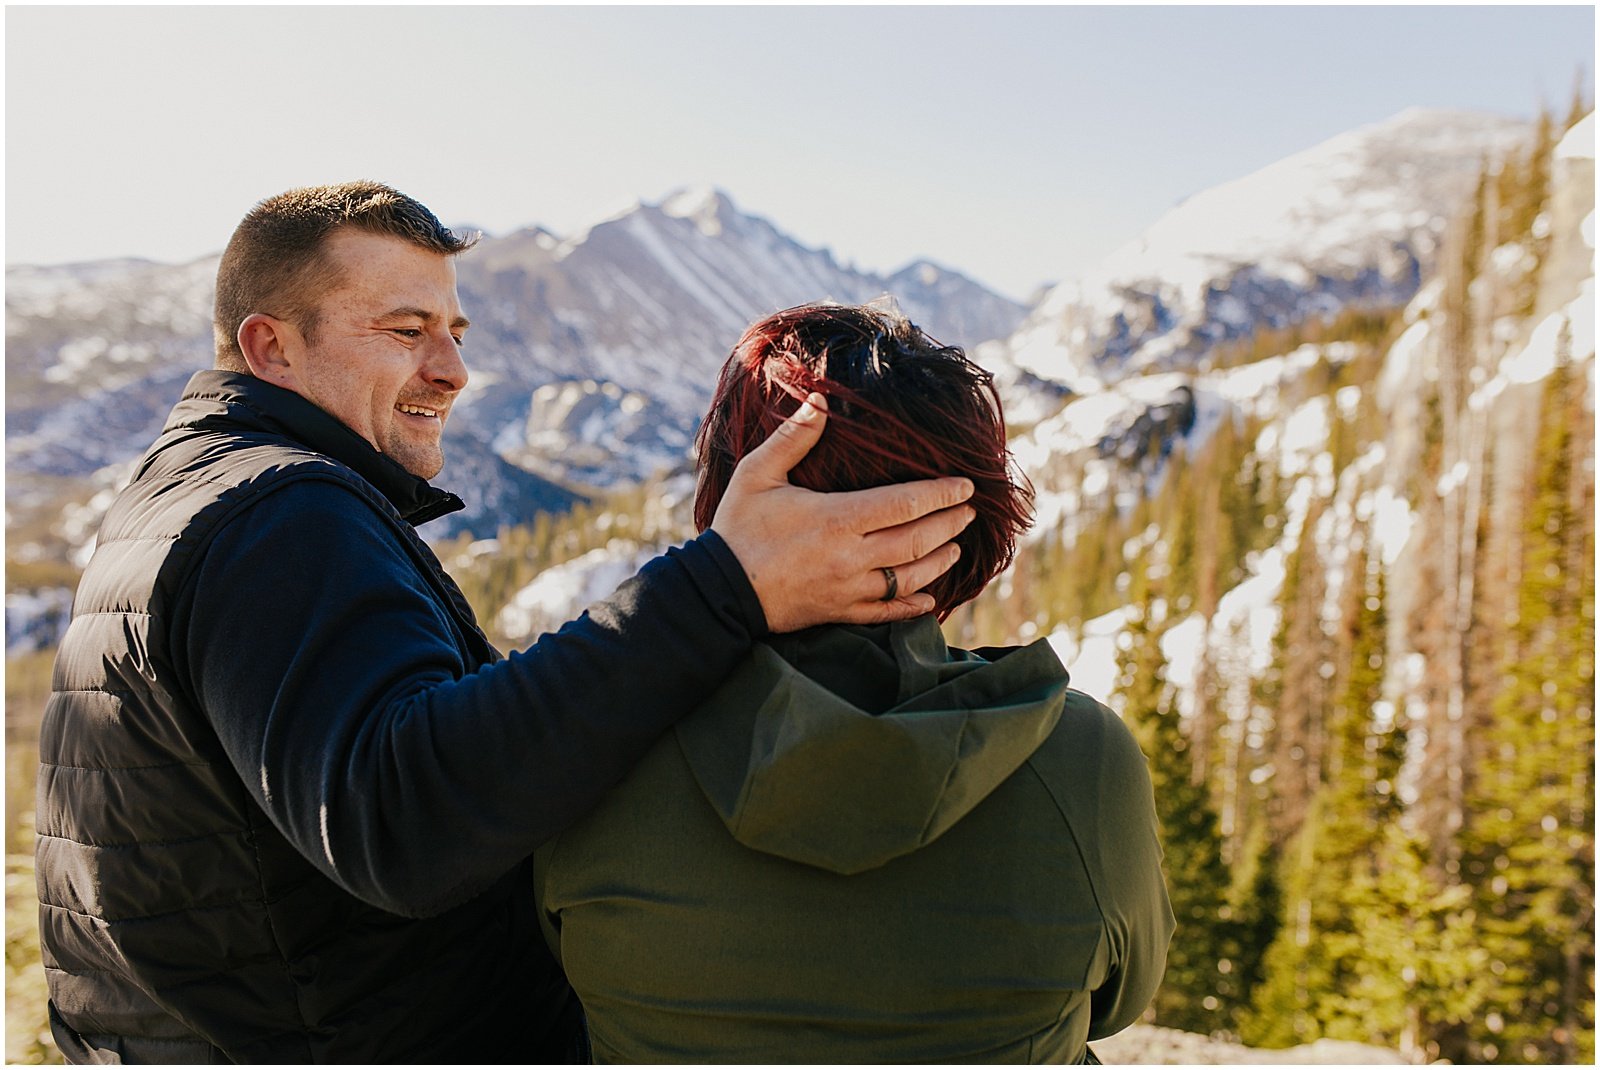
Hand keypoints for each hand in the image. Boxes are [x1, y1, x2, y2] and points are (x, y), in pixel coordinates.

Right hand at [710, 393, 975, 632]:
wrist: (718, 592)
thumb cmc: (738, 528)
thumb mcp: (757, 474)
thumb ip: (793, 438)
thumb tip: (821, 400)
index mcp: (836, 519)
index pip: (904, 504)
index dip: (941, 494)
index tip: (965, 486)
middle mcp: (850, 557)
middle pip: (917, 541)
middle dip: (949, 524)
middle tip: (970, 511)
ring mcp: (847, 589)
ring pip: (909, 578)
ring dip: (939, 562)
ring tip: (956, 546)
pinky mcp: (839, 613)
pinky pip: (886, 613)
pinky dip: (912, 606)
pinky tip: (930, 598)